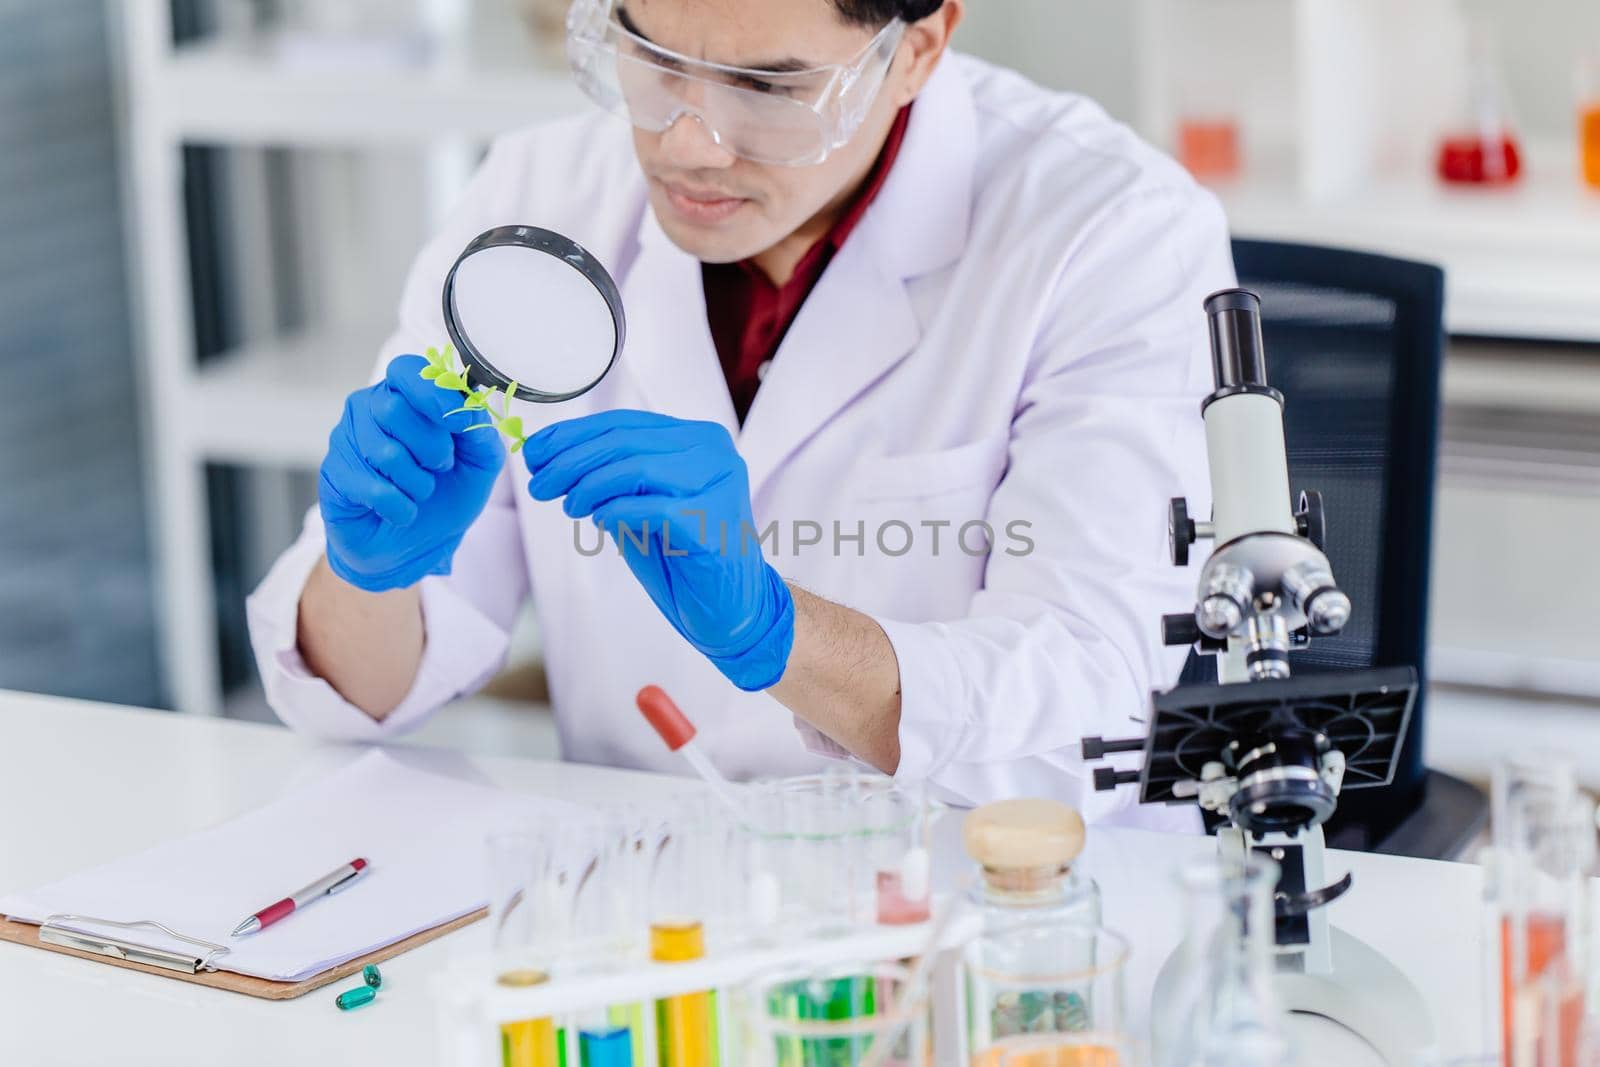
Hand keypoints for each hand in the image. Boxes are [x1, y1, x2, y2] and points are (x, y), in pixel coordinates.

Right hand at [319, 355, 504, 591]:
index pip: (408, 371)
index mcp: (404, 395)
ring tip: (420, 491)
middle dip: (431, 447)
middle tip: (440, 466)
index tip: (460, 422)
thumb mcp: (479, 463)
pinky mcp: (334, 476)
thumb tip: (471, 409)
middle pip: (394, 410)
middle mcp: (368, 409)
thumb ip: (481, 431)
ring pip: (384, 452)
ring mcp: (346, 440)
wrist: (415, 548)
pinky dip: (400, 507)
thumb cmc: (444, 496)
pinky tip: (402, 511)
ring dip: (418, 483)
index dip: (435, 394)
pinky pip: (373, 488)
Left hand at [522, 410, 793, 690]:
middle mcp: (714, 451)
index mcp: (696, 438)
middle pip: (626, 441)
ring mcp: (719, 483)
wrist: (731, 609)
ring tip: (568, 507)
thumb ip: (608, 478)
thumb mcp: (639, 505)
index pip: (624, 423)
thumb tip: (548, 459)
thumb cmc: (682, 556)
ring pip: (638, 467)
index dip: (572, 434)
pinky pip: (652, 507)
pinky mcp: (714, 520)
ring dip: (590, 486)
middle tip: (539, 484)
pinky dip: (616, 513)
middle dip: (571, 461)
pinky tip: (599, 523)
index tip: (534, 453)